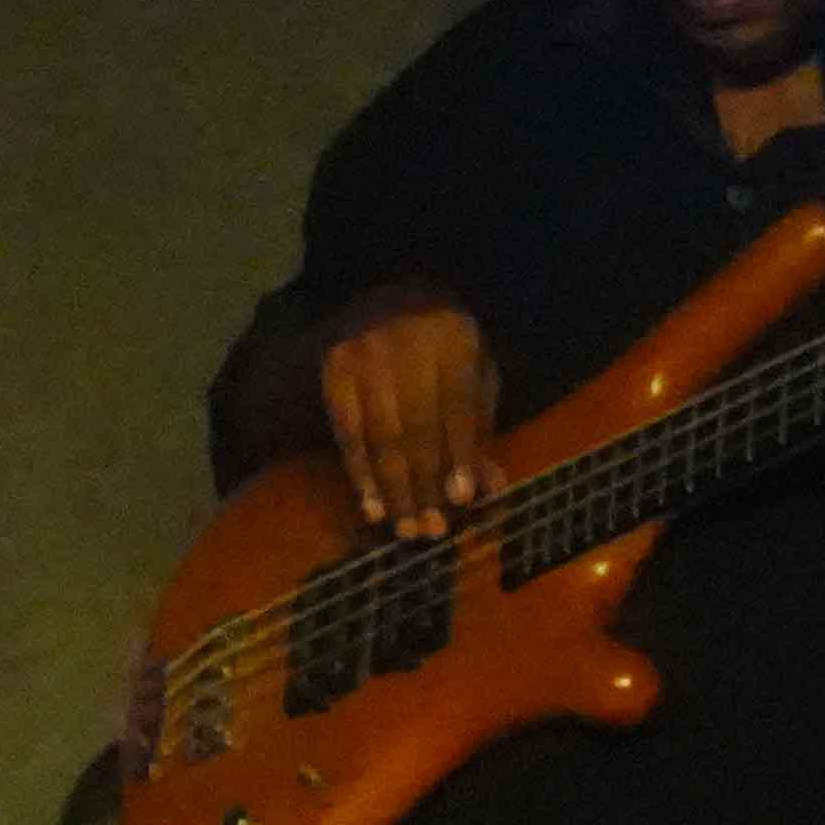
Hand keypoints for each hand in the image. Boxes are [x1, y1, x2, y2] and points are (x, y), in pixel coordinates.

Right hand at [311, 283, 499, 535]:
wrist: (388, 294)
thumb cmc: (444, 344)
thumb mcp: (474, 374)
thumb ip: (479, 427)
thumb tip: (490, 488)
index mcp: (453, 337)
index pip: (457, 405)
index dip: (460, 453)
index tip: (461, 499)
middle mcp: (406, 342)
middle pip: (416, 427)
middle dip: (425, 483)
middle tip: (432, 531)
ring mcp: (365, 355)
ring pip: (381, 436)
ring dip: (394, 489)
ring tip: (406, 530)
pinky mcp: (334, 369)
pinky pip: (348, 434)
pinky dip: (360, 475)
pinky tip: (372, 507)